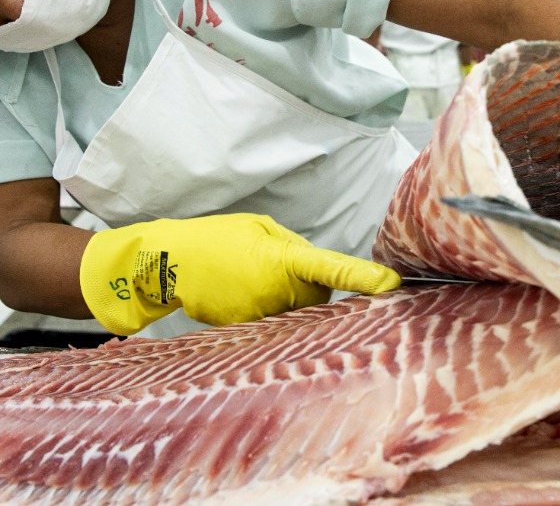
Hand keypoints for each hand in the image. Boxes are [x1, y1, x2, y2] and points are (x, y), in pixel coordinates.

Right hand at [79, 213, 401, 334]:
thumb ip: (293, 247)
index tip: (390, 285)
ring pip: (297, 314)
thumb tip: (316, 268)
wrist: (168, 262)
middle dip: (311, 287)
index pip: (331, 267)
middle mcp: (277, 290)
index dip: (362, 277)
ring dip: (288, 301)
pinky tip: (242, 296)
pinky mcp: (248, 331)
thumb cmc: (216, 239)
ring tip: (252, 281)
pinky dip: (268, 313)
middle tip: (278, 270)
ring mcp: (262, 315)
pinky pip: (274, 325)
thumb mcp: (259, 227)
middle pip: (319, 297)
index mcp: (283, 258)